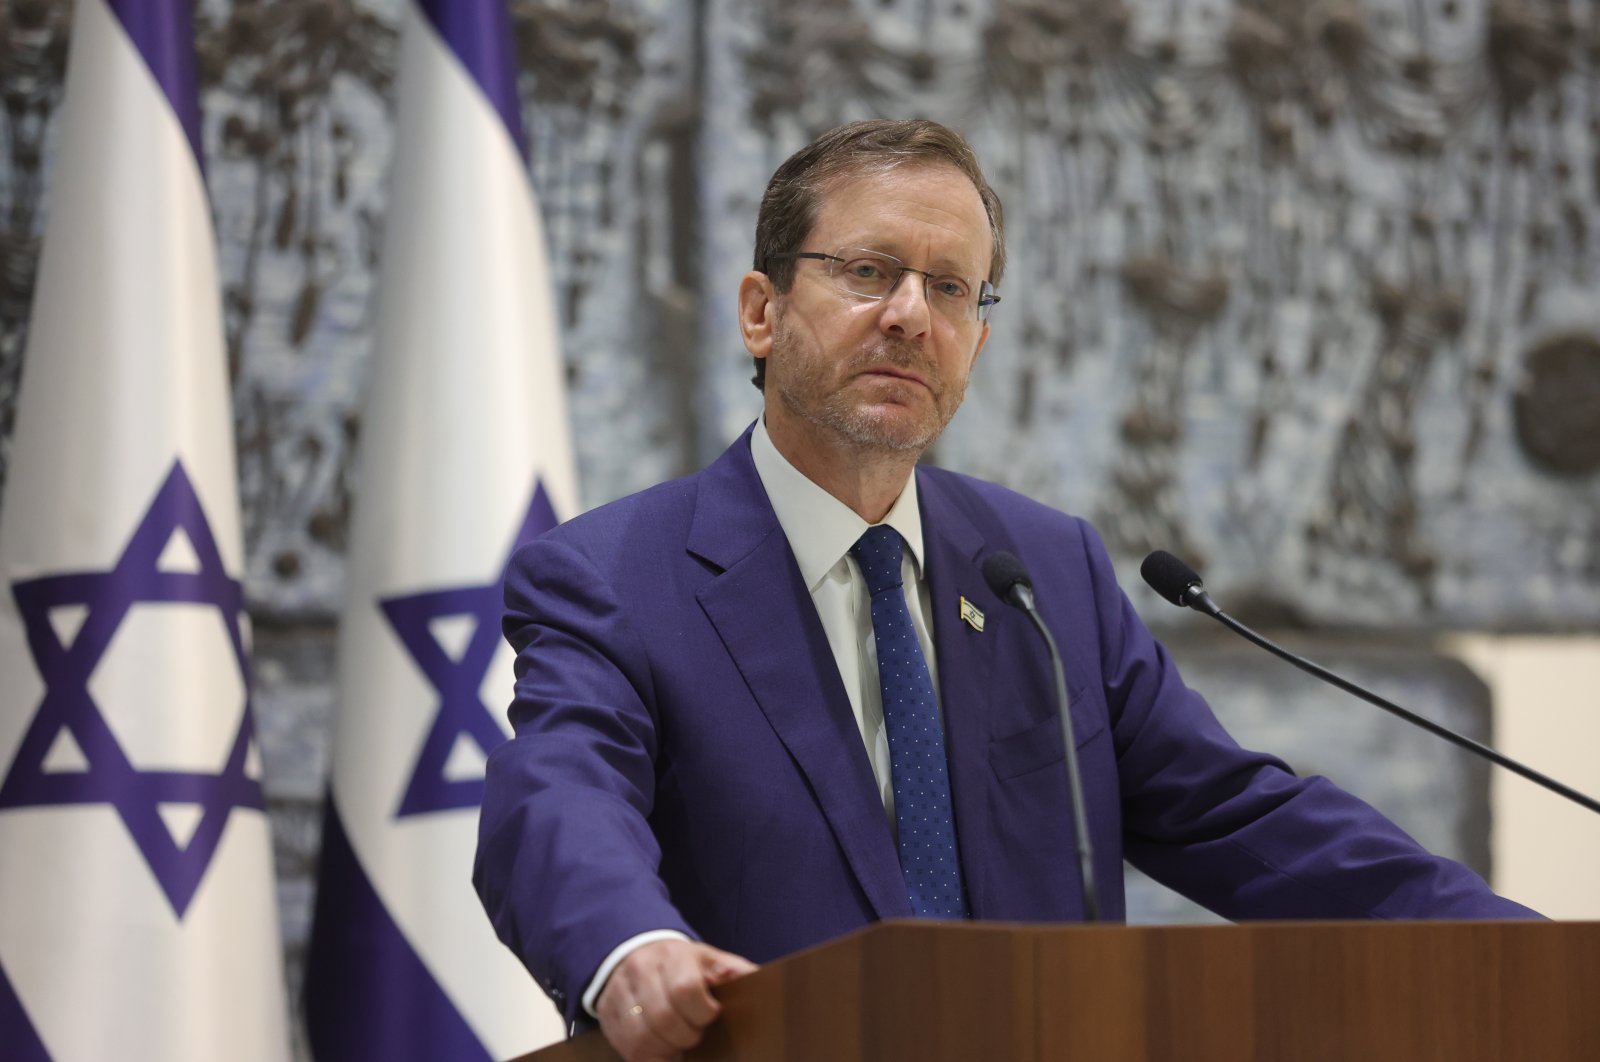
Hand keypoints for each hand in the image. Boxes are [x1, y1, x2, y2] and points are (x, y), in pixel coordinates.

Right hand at [595, 939, 756, 1061]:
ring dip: (667, 1050)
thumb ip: (735, 972)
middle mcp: (641, 970)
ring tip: (678, 1044)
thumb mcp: (710, 959)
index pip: (685, 989)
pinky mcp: (608, 1015)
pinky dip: (650, 1057)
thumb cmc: (682, 963)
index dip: (703, 1012)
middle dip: (686, 1035)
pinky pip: (628, 1049)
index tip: (711, 1015)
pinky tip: (662, 1050)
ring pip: (642, 1038)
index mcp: (673, 955)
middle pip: (663, 1018)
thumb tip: (762, 982)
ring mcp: (619, 992)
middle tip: (695, 1034)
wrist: (636, 953)